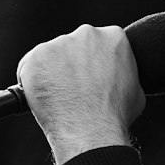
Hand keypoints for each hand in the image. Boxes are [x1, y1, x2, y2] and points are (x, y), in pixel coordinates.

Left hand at [17, 25, 145, 164]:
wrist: (91, 130)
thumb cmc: (115, 115)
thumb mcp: (135, 88)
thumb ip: (123, 73)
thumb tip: (116, 77)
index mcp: (114, 37)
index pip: (98, 43)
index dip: (93, 62)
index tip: (89, 78)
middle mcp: (87, 34)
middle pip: (73, 46)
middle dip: (72, 64)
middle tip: (73, 89)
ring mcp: (60, 43)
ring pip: (50, 56)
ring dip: (51, 73)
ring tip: (59, 98)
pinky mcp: (37, 56)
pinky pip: (29, 66)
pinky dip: (32, 81)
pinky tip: (43, 97)